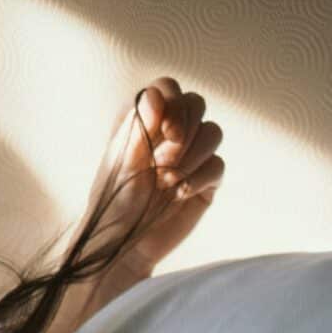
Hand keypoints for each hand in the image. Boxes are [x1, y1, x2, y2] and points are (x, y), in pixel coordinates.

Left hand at [78, 76, 224, 277]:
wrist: (124, 244)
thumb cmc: (114, 200)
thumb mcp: (121, 160)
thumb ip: (139, 126)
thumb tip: (155, 94)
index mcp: (145, 122)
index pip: (168, 88)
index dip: (173, 102)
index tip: (164, 130)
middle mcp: (171, 134)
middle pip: (197, 104)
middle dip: (184, 130)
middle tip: (162, 160)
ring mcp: (191, 157)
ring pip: (213, 132)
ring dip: (191, 155)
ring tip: (165, 181)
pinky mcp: (205, 182)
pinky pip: (217, 165)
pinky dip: (200, 177)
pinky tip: (179, 193)